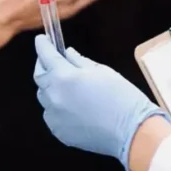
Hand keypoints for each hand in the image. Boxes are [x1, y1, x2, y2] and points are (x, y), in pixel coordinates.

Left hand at [33, 35, 170, 170]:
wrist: (131, 131)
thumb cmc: (121, 97)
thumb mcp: (102, 71)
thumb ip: (80, 61)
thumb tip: (68, 54)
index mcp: (64, 77)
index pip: (46, 56)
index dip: (43, 45)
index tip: (42, 39)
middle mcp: (54, 96)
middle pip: (39, 76)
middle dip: (43, 65)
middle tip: (51, 59)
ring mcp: (54, 116)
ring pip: (44, 96)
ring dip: (50, 86)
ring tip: (65, 84)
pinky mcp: (59, 132)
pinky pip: (52, 114)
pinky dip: (57, 106)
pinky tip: (72, 105)